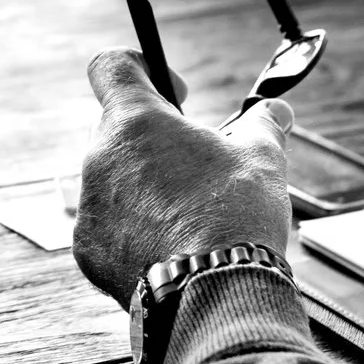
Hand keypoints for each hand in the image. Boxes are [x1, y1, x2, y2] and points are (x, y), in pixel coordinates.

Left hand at [73, 50, 293, 304]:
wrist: (214, 296)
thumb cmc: (235, 218)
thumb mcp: (262, 158)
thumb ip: (262, 124)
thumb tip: (275, 111)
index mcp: (135, 121)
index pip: (111, 66)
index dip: (141, 66)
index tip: (175, 92)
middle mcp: (99, 158)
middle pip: (118, 129)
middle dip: (155, 140)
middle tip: (198, 165)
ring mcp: (89, 206)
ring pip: (112, 180)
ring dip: (144, 186)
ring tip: (190, 213)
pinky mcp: (88, 250)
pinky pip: (107, 226)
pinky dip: (133, 230)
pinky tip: (172, 246)